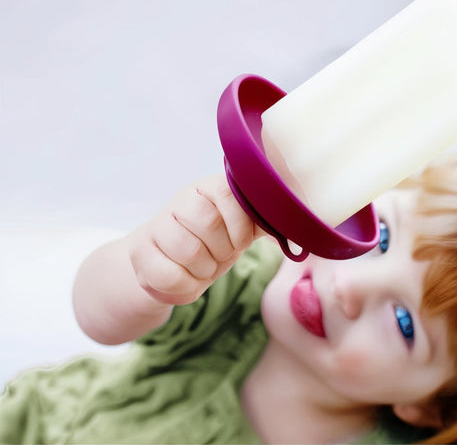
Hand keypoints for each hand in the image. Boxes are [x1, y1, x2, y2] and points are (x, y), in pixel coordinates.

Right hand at [127, 174, 263, 305]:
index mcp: (209, 189)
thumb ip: (263, 222)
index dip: (239, 227)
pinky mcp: (140, 250)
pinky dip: (186, 286)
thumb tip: (297, 221)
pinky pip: (168, 274)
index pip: (228, 195)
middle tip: (218, 257)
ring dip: (203, 269)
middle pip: (207, 222)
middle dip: (221, 251)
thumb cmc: (212, 245)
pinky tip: (187, 280)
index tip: (239, 242)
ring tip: (203, 268)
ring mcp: (157, 224)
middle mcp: (181, 200)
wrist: (171, 263)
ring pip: (188, 249)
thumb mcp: (239, 232)